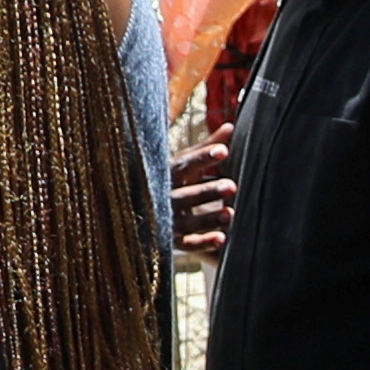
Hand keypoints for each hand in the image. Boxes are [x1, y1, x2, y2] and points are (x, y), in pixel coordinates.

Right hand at [167, 132, 235, 262]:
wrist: (136, 208)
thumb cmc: (170, 178)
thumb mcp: (184, 162)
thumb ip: (206, 147)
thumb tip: (231, 126)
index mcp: (165, 174)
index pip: (184, 164)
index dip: (203, 157)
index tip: (224, 151)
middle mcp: (162, 197)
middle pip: (185, 194)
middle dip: (208, 191)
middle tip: (233, 186)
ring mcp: (164, 220)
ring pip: (186, 221)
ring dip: (207, 219)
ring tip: (231, 213)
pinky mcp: (170, 239)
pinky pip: (186, 244)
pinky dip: (203, 242)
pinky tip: (223, 239)